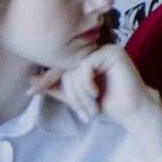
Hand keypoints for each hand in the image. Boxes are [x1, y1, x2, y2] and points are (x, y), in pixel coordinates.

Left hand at [34, 45, 161, 158]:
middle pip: (66, 68)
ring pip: (75, 68)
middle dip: (71, 94)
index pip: (61, 67)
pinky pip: (86, 65)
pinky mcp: (113, 52)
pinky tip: (96, 94)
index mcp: (86, 59)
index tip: (32, 91)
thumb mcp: (75, 97)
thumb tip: (30, 81)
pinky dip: (87, 83)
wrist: (131, 112)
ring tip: (91, 107)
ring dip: (80, 93)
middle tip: (82, 112)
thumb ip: (56, 88)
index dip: (47, 80)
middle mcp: (95, 51)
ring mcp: (105, 49)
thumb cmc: (107, 105)